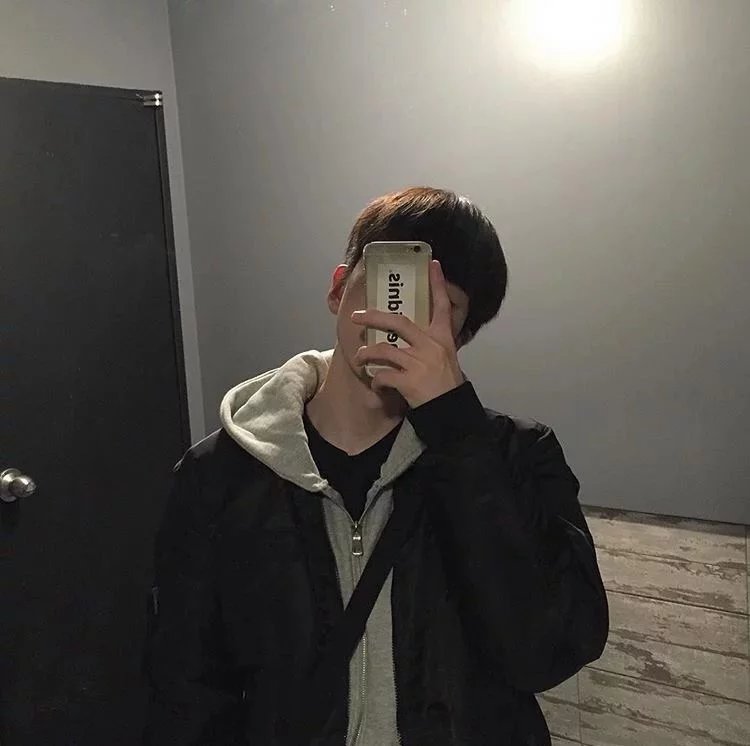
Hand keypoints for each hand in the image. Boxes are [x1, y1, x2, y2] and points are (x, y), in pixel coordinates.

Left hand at [350, 260, 464, 407]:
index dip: (437, 284)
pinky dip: (376, 380)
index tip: (433, 264)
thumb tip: (412, 338)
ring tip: (359, 358)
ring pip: (383, 350)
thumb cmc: (447, 386)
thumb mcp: (446, 358)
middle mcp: (431, 346)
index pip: (441, 306)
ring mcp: (419, 363)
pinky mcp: (408, 381)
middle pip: (398, 322)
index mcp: (442, 338)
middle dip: (374, 317)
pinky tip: (376, 384)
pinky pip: (382, 375)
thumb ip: (431, 345)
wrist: (452, 411)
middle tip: (357, 316)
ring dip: (366, 354)